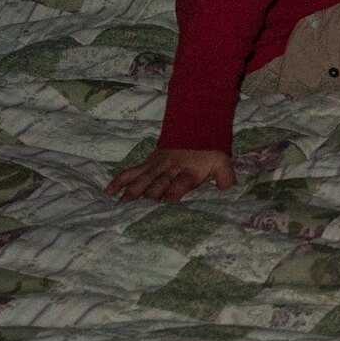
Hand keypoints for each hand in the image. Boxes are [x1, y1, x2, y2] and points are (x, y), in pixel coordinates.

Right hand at [105, 147, 235, 201]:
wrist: (196, 127)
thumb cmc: (209, 152)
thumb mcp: (222, 162)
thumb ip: (226, 177)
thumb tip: (231, 190)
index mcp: (190, 171)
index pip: (182, 183)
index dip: (176, 192)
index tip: (169, 203)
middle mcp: (171, 169)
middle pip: (158, 184)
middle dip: (149, 197)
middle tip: (138, 213)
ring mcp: (156, 166)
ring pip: (142, 179)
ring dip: (132, 192)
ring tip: (121, 207)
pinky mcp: (147, 164)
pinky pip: (131, 172)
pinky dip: (119, 181)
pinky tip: (108, 192)